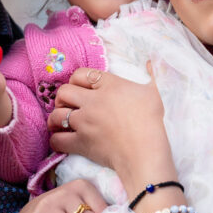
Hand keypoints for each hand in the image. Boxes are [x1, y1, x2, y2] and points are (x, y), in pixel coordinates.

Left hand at [49, 67, 171, 189]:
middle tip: (68, 105)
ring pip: (57, 115)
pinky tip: (60, 140)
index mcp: (109, 84)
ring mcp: (85, 122)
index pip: (81, 74)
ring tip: (59, 122)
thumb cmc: (152, 121)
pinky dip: (55, 140)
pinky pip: (58, 140)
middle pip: (64, 92)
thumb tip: (151, 61)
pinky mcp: (81, 143)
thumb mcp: (156, 91)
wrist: (145, 151)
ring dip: (55, 118)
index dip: (76, 80)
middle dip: (62, 97)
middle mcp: (92, 100)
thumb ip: (153, 74)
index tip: (79, 87)